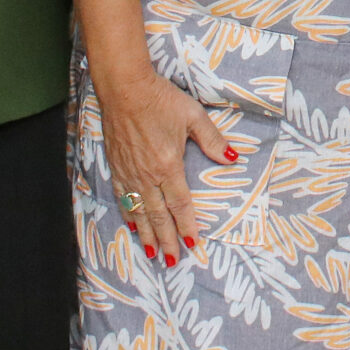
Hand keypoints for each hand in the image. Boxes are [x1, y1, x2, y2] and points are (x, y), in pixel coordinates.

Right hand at [93, 68, 235, 264]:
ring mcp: (129, 173)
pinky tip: (132, 225)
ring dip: (146, 234)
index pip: (180, 204)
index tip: (192, 243)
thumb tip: (233, 158)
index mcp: (168, 165)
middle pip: (158, 215)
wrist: (124, 88)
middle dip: (166, 240)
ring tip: (152, 253)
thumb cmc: (160, 99)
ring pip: (138, 211)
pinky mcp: (116, 167)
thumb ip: (213, 140)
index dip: (186, 225)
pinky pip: (122, 198)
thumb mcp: (193, 116)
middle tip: (171, 261)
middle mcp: (147, 175)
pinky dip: (128, 215)